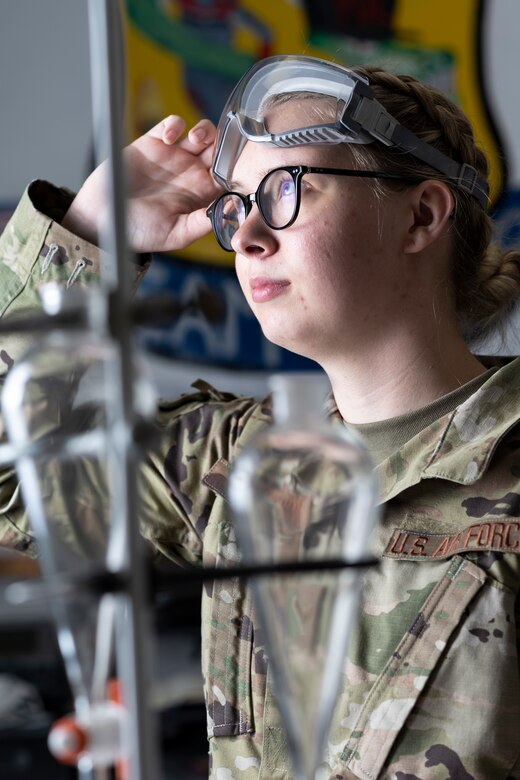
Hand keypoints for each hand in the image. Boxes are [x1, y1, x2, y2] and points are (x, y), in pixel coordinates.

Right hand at [62, 116, 223, 252]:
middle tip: (217, 149)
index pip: (228, 175)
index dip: (236, 168)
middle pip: (219, 149)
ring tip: (195, 140)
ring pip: (200, 133)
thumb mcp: (176, 234)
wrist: (102, 219)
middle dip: (224, 143)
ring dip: (204, 130)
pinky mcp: (153, 142)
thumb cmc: (139, 232)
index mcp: (201, 194)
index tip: (236, 167)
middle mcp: (190, 173)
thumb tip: (228, 211)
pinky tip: (168, 137)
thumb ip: (202, 223)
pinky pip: (172, 124)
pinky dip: (175, 125)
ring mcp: (173, 156)